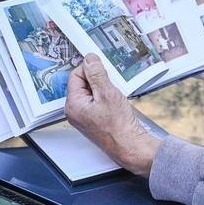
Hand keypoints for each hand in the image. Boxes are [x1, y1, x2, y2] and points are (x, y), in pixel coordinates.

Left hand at [65, 54, 160, 176]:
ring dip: (104, 89)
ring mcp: (84, 116)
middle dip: (98, 80)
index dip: (90, 70)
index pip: (76, 75)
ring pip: (91, 91)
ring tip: (114, 97)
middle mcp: (75, 111)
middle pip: (83, 83)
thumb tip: (90, 59)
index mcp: (73, 104)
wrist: (130, 145)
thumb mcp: (108, 93)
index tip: (103, 70)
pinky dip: (106, 97)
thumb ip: (97, 74)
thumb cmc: (118, 126)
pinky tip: (115, 103)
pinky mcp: (93, 119)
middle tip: (110, 87)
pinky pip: (96, 101)